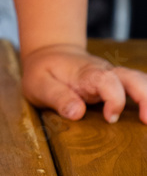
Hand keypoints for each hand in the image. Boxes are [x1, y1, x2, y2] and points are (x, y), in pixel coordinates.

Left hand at [22, 43, 146, 122]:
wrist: (49, 54)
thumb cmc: (43, 72)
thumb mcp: (39, 84)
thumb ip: (57, 97)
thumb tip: (77, 113)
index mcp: (86, 73)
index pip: (108, 81)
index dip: (114, 99)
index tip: (109, 118)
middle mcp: (104, 73)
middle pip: (133, 78)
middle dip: (145, 97)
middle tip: (146, 121)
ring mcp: (113, 77)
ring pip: (139, 80)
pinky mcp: (116, 84)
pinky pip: (137, 87)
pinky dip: (146, 98)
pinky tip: (146, 114)